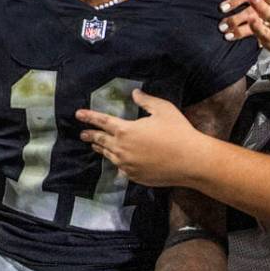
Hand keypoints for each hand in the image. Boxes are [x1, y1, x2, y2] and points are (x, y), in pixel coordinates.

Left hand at [77, 89, 203, 187]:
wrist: (191, 161)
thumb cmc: (177, 132)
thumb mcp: (162, 109)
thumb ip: (146, 100)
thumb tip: (134, 93)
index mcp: (125, 130)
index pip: (101, 121)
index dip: (89, 117)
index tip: (78, 114)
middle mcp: (121, 149)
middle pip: (101, 140)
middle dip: (90, 135)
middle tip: (82, 134)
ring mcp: (127, 165)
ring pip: (109, 155)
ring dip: (101, 149)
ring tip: (95, 146)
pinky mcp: (135, 177)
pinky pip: (121, 168)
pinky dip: (117, 162)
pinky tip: (117, 161)